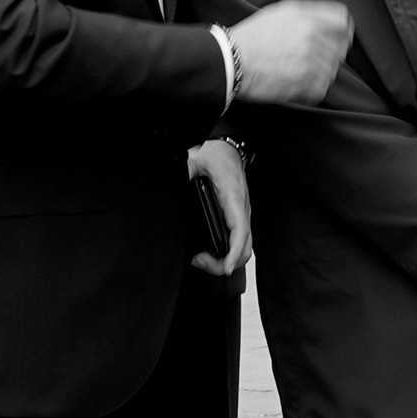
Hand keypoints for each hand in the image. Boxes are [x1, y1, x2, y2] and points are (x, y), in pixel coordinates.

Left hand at [187, 137, 252, 278]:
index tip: (226, 267)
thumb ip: (183, 174)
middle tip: (199, 262)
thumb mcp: (194, 161)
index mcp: (233, 198)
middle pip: (245, 249)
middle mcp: (241, 211)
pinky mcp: (237, 220)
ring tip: (202, 260)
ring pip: (244, 250)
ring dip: (225, 261)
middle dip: (224, 264)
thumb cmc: (216, 156)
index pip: (240, 231)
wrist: (227, 150)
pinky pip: (238, 243)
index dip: (234, 253)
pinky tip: (210, 253)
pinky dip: (227, 255)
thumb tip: (171, 187)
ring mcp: (241, 217)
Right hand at [226, 0, 352, 105]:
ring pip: (333, 69)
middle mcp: (313, 38)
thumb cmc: (251, 36)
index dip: (342, 29)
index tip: (339, 36)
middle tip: (315, 56)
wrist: (232, 60)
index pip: (343, 20)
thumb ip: (308, 13)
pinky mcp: (306, 84)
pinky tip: (296, 82)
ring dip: (320, 71)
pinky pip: (322, 88)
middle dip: (331, 51)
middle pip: (342, 46)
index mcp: (308, 18)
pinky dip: (311, 88)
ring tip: (300, 70)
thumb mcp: (280, 12)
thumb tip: (327, 18)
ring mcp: (311, 62)